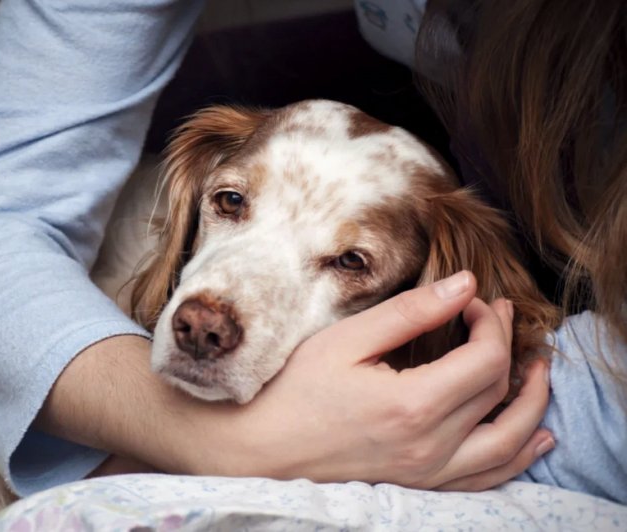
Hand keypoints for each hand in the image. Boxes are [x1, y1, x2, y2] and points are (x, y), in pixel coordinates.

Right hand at [207, 271, 552, 489]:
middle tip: (500, 318)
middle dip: (509, 348)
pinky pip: (486, 477)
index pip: (485, 359)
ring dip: (532, 405)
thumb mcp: (347, 340)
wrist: (261, 448)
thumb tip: (463, 284)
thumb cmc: (294, 389)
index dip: (491, 322)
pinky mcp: (419, 483)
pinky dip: (518, 456)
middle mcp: (430, 445)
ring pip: (508, 442)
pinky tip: (533, 440)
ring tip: (538, 375)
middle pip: (499, 393)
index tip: (474, 300)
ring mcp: (427, 471)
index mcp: (413, 404)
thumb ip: (410, 313)